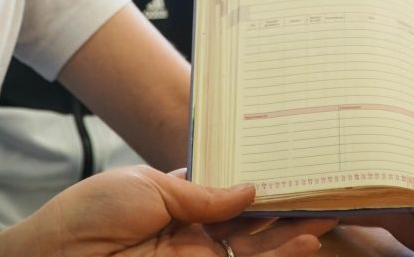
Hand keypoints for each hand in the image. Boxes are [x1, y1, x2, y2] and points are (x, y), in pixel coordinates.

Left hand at [31, 166, 335, 256]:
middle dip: (285, 209)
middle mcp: (191, 233)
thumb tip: (249, 188)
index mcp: (176, 202)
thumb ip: (202, 194)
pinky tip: (302, 243)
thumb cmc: (88, 213)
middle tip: (322, 192)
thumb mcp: (147, 187)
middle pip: (249, 222)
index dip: (258, 181)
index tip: (290, 166)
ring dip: (291, 234)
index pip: (228, 192)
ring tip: (324, 216)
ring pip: (255, 249)